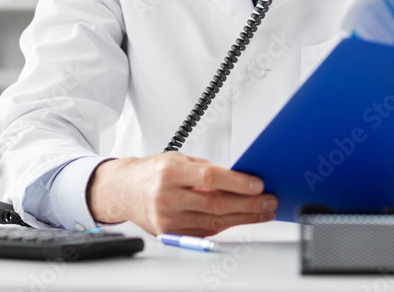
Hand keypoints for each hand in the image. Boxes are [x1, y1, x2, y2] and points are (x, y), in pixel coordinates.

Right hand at [87, 152, 276, 235]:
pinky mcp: (171, 234)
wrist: (123, 191)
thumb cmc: (153, 172)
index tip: (257, 184)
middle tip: (269, 201)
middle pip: (215, 203)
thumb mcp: (177, 160)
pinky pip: (206, 231)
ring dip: (244, 218)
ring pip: (214, 221)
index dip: (236, 182)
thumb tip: (239, 177)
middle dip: (248, 204)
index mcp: (169, 173)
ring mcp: (168, 219)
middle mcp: (166, 197)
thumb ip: (205, 169)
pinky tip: (243, 219)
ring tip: (264, 211)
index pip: (208, 178)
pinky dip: (227, 225)